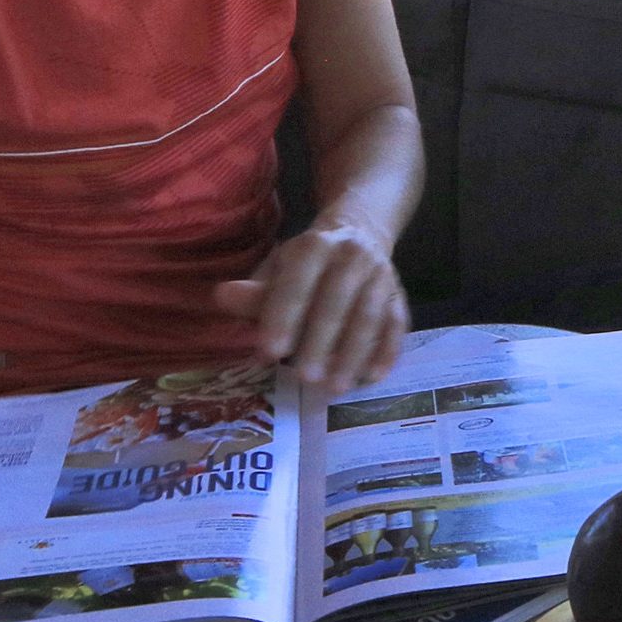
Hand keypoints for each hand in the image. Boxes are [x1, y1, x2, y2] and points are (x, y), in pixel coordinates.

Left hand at [212, 222, 405, 392]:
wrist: (359, 233)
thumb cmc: (306, 265)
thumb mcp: (277, 269)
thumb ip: (255, 292)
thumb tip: (222, 298)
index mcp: (315, 246)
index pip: (298, 281)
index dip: (283, 316)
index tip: (269, 352)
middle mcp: (352, 256)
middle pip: (337, 300)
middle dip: (321, 341)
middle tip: (304, 377)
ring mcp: (380, 275)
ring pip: (369, 315)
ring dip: (354, 354)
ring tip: (336, 387)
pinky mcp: (398, 295)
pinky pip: (397, 324)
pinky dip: (387, 351)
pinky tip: (374, 377)